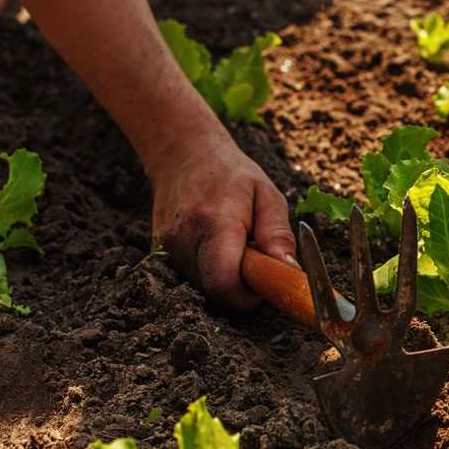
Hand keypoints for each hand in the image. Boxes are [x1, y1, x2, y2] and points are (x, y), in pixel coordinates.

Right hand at [148, 138, 295, 309]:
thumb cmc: (232, 173)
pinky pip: (191, 277)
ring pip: (202, 288)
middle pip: (214, 292)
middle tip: (253, 262)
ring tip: (234, 248)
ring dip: (225, 278)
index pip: (224, 283)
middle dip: (240, 288)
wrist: (183, 153)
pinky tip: (216, 248)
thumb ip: (278, 235)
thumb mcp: (268, 196)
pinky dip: (209, 271)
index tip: (263, 283)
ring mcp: (166, 247)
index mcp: (215, 223)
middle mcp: (184, 239)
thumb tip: (290, 272)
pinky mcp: (159, 253)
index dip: (247, 295)